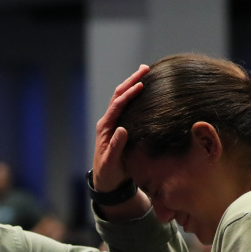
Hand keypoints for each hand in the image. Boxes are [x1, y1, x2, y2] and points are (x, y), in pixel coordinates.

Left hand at [92, 65, 148, 192]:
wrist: (106, 182)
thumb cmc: (109, 174)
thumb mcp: (112, 163)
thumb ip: (116, 147)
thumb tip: (122, 129)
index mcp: (105, 128)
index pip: (117, 105)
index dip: (129, 94)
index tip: (141, 85)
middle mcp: (108, 122)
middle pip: (118, 95)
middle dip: (130, 81)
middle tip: (145, 69)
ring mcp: (113, 123)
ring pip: (121, 98)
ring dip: (131, 84)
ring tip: (145, 73)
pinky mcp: (119, 127)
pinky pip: (126, 106)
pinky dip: (134, 95)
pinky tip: (144, 90)